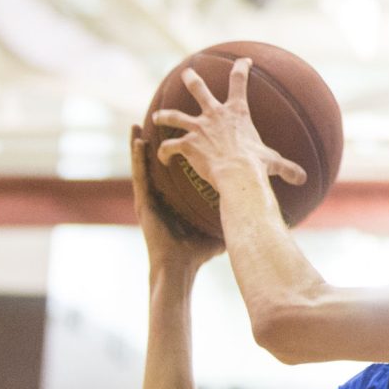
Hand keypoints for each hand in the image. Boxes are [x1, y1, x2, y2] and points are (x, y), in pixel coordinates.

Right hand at [130, 125, 223, 268]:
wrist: (179, 269)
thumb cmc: (197, 253)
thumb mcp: (214, 227)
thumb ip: (227, 215)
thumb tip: (251, 208)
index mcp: (173, 200)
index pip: (173, 171)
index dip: (174, 153)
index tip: (179, 133)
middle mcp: (160, 196)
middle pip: (156, 164)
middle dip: (155, 143)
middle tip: (155, 119)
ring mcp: (150, 200)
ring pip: (143, 166)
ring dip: (138, 146)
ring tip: (138, 124)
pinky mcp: (144, 204)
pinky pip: (140, 176)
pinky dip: (137, 159)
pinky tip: (137, 142)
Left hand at [152, 58, 306, 190]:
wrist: (237, 174)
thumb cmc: (256, 165)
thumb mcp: (274, 163)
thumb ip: (287, 168)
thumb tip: (304, 178)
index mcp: (237, 112)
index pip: (239, 81)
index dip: (241, 67)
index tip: (244, 60)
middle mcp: (215, 114)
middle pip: (199, 90)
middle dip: (191, 80)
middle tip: (187, 73)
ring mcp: (198, 127)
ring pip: (174, 116)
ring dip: (164, 116)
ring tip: (157, 117)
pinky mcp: (186, 144)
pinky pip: (169, 146)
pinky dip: (164, 152)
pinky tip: (163, 158)